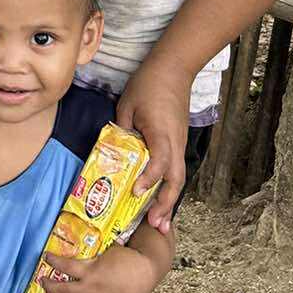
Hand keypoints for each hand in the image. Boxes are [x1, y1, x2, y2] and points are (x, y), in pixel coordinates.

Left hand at [41, 246, 160, 292]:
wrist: (145, 274)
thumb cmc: (128, 258)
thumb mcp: (108, 250)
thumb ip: (93, 252)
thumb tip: (81, 240)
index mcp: (91, 270)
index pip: (66, 266)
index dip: (53, 261)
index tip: (46, 257)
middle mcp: (91, 288)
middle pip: (64, 289)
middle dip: (50, 286)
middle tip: (41, 282)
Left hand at [116, 57, 191, 234]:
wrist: (175, 68)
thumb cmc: (149, 83)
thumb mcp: (127, 105)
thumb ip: (121, 130)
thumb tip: (113, 151)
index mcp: (162, 133)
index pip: (159, 162)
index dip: (148, 179)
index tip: (136, 192)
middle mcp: (174, 143)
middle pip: (175, 179)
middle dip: (165, 203)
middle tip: (154, 224)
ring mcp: (179, 143)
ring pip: (177, 177)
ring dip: (169, 199)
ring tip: (159, 222)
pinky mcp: (177, 141)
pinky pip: (174, 168)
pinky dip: (168, 186)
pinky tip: (159, 197)